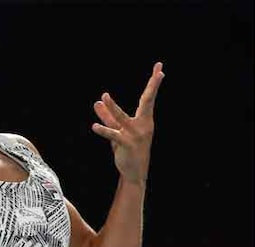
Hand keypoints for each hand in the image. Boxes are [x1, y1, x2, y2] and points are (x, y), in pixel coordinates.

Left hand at [91, 62, 163, 183]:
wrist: (134, 172)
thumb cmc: (127, 150)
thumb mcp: (117, 131)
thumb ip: (108, 116)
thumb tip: (97, 102)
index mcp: (144, 120)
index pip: (148, 98)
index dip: (153, 83)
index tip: (160, 68)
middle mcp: (143, 124)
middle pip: (147, 101)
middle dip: (153, 85)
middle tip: (159, 71)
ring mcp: (135, 134)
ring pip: (122, 117)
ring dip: (112, 107)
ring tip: (104, 96)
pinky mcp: (126, 144)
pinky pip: (113, 135)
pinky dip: (104, 130)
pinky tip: (94, 126)